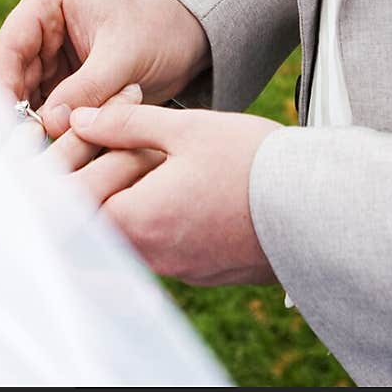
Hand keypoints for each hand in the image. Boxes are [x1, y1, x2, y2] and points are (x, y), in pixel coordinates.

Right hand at [0, 0, 209, 137]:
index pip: (11, 45)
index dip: (3, 86)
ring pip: (29, 95)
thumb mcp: (125, 57)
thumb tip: (48, 125)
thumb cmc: (161, 28)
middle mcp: (43, 22)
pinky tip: (59, 152)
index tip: (7, 125)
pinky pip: (50, 106)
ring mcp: (53, 51)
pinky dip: (53, 128)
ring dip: (34, 125)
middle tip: (22, 152)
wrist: (192, 33)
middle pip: (14, 74)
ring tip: (41, 157)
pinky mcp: (66, 77)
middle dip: (18, 113)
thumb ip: (87, 88)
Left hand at [67, 101, 281, 285]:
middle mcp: (151, 255)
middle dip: (97, 183)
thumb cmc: (252, 163)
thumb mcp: (185, 129)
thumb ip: (124, 125)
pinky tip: (178, 186)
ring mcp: (176, 269)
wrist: (317, 208)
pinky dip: (154, 217)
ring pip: (127, 236)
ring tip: (151, 160)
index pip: (75, 203)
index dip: (74, 168)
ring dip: (127, 199)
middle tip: (115, 145)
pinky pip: (157, 247)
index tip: (86, 139)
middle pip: (96, 224)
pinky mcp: (199, 271)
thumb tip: (79, 119)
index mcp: (139, 220)